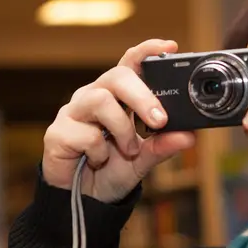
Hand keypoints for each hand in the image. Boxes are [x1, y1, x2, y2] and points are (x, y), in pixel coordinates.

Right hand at [42, 39, 194, 202]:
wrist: (86, 200)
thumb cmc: (113, 170)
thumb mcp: (145, 160)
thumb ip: (164, 146)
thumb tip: (190, 136)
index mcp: (117, 96)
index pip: (131, 63)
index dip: (148, 51)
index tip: (170, 47)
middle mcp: (94, 96)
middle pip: (116, 76)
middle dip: (142, 97)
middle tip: (160, 120)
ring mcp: (74, 113)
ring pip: (100, 100)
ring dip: (122, 129)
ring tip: (129, 150)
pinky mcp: (57, 133)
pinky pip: (85, 134)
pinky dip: (99, 152)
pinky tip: (98, 160)